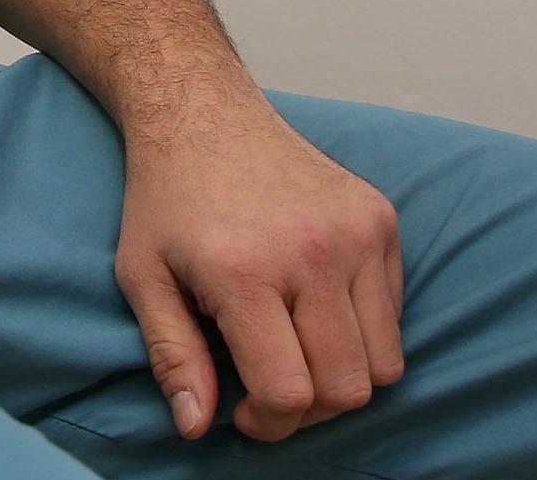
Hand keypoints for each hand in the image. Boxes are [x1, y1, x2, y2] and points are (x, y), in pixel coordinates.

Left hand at [115, 93, 405, 441]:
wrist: (201, 110)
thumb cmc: (164, 199)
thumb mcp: (142, 275)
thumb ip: (171, 355)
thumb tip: (198, 426)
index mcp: (243, 269)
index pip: (290, 392)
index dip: (270, 422)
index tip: (246, 412)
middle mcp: (311, 251)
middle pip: (347, 387)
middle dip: (309, 409)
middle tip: (270, 388)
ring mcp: (356, 232)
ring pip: (384, 362)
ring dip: (343, 375)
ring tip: (293, 350)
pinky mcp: (381, 219)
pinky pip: (395, 313)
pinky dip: (364, 329)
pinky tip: (312, 304)